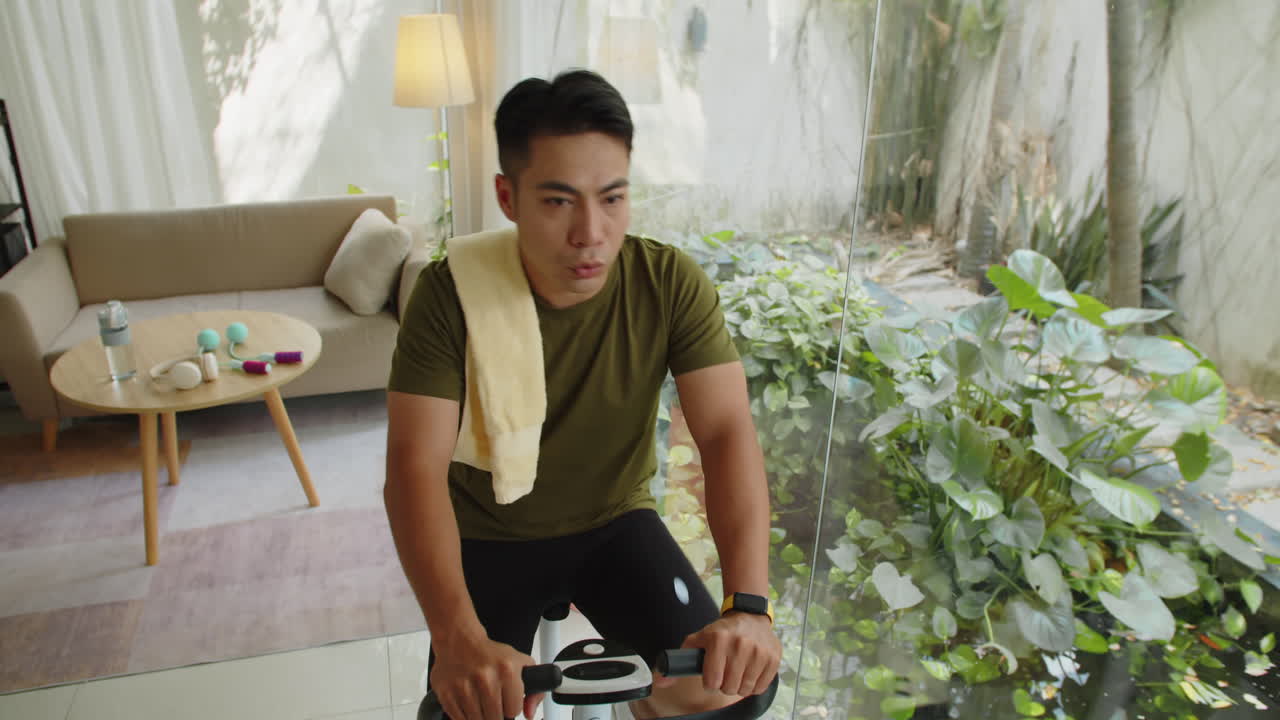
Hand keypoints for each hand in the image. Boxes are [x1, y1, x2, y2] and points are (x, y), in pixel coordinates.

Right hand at [430, 635, 542, 719]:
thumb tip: (529, 714)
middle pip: (496, 718)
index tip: (506, 699)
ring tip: (480, 701)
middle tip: (492, 701)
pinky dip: (465, 716)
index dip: (511, 706)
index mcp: (507, 671)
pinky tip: (468, 702)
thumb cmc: (490, 654)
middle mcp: (486, 678)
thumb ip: (535, 691)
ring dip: (481, 715)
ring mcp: (464, 687)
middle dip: (496, 713)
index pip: (514, 710)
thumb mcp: (520, 664)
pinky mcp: (446, 694)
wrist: (459, 641)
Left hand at [655, 612, 780, 696]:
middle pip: (729, 688)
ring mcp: (759, 651)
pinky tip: (750, 671)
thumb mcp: (697, 640)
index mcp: (718, 639)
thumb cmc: (721, 632)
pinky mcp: (773, 657)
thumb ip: (677, 662)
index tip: (712, 676)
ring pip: (745, 690)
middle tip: (725, 673)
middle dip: (725, 685)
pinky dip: (754, 685)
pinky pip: (761, 687)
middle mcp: (740, 644)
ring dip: (739, 685)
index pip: (712, 681)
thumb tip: (661, 681)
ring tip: (737, 671)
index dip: (710, 682)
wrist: (750, 616)